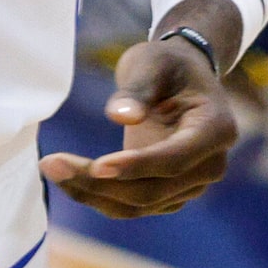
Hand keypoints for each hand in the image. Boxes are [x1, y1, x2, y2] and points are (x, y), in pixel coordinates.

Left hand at [41, 37, 238, 218]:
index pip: (175, 159)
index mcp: (216, 129)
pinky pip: (131, 205)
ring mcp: (191, 186)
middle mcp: (210, 166)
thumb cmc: (166, 63)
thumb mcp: (152, 62)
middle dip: (99, 182)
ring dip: (91, 192)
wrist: (179, 76)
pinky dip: (97, 196)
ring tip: (50, 167)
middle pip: (152, 189)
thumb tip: (121, 117)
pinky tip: (67, 176)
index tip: (96, 165)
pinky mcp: (168, 196)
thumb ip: (138, 88)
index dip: (137, 166)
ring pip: (137, 204)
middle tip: (50, 162)